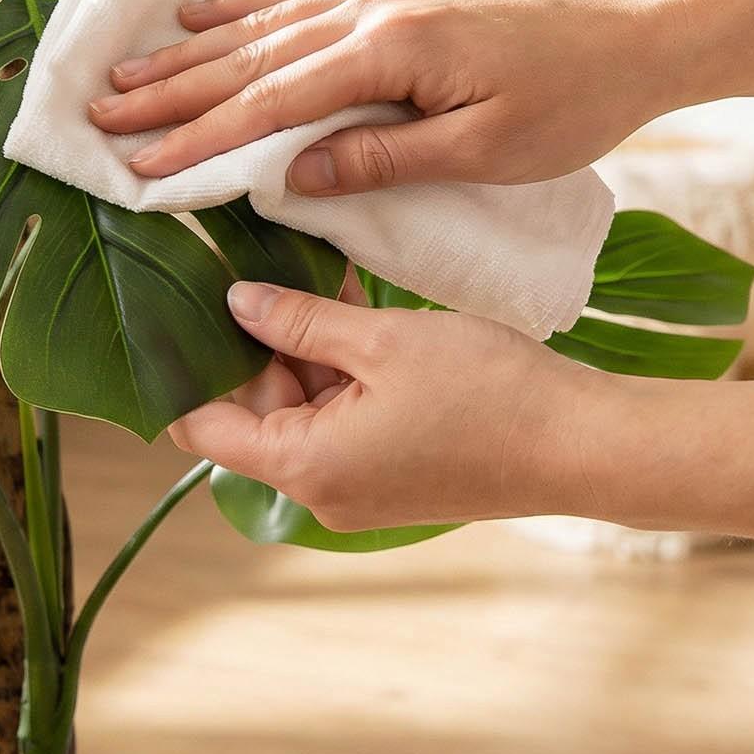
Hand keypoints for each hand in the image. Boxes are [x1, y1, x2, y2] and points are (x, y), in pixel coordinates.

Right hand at [88, 0, 680, 191]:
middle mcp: (373, 8)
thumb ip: (385, 157)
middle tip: (99, 113)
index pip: (273, 104)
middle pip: (250, 57)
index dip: (200, 138)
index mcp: (392, 50)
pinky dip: (241, 8)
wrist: (631, 36)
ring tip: (127, 70)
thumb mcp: (485, 150)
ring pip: (263, 23)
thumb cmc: (570, 104)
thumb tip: (292, 175)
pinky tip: (202, 15)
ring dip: (190, 50)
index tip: (140, 167)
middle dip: (170, 89)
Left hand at [168, 281, 591, 531]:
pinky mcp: (392, 471)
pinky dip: (340, 367)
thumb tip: (234, 302)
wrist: (583, 445)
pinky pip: (342, 415)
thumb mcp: (382, 341)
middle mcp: (320, 488)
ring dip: (301, 347)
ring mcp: (358, 484)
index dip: (180, 367)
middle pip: (251, 410)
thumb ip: (299, 321)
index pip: (200, 425)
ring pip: (300, 406)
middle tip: (247, 264)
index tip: (171, 308)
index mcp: (304, 466)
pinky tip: (347, 307)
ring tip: (303, 274)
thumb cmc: (488, 394)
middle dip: (251, 342)